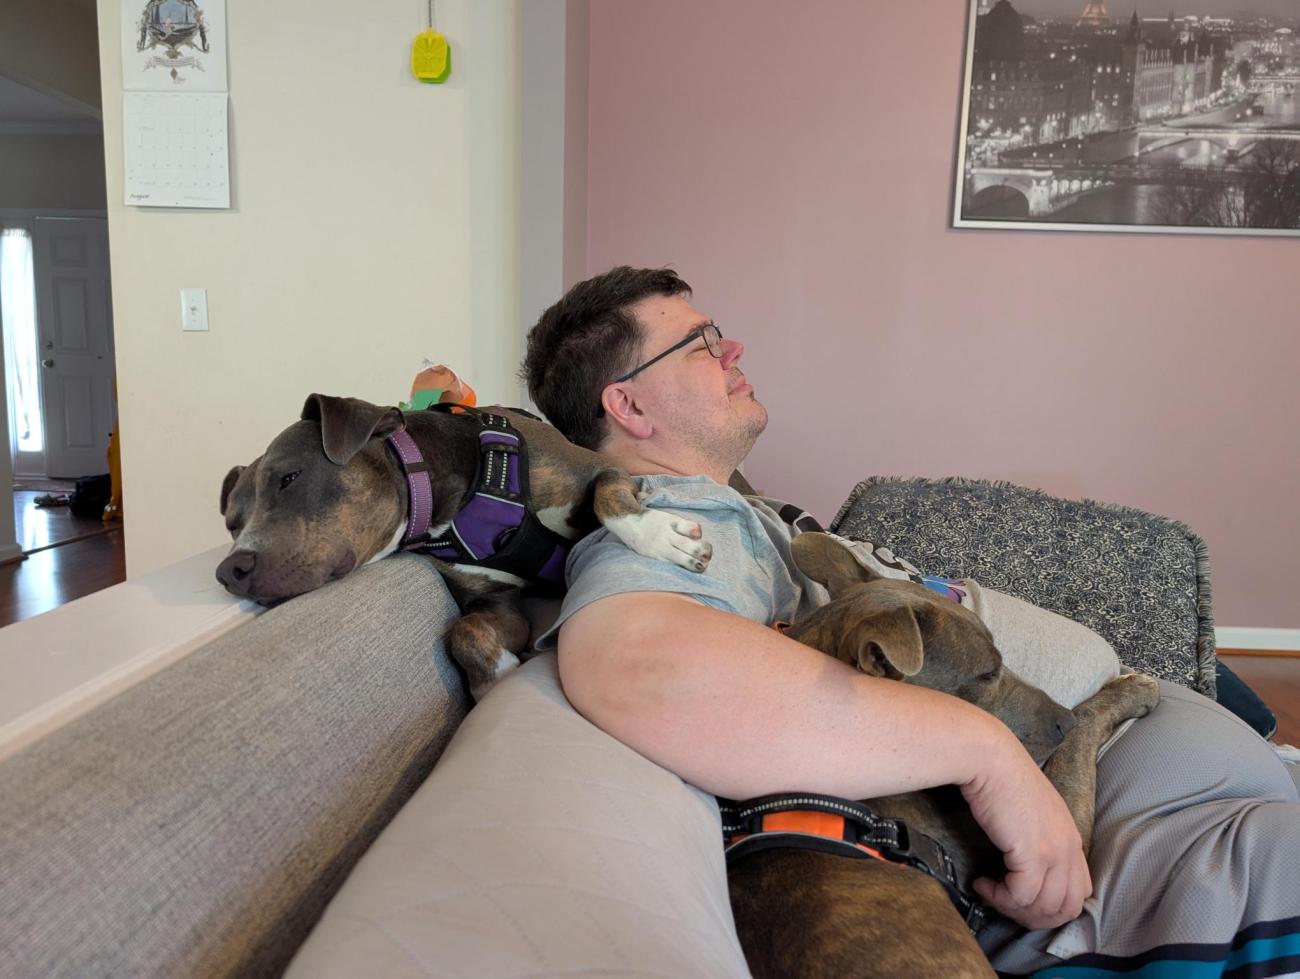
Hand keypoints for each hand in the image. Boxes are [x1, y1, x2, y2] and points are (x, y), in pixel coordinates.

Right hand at [961, 743, 1091, 930]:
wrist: (989, 757)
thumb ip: (1037, 836)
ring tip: (989, 891)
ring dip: (1013, 908)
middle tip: (1005, 903)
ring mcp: (1054, 851)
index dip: (1050, 905)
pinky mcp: (1032, 853)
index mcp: (1071, 837)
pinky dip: (999, 898)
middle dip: (1035, 916)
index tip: (1020, 896)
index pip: (1079, 891)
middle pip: (1068, 908)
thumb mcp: (1030, 810)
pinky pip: (1021, 896)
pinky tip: (981, 883)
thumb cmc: (1001, 775)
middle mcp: (1069, 847)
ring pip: (1045, 907)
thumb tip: (1020, 865)